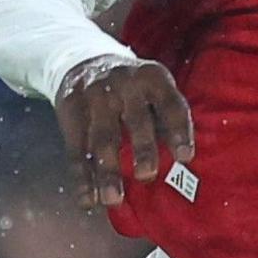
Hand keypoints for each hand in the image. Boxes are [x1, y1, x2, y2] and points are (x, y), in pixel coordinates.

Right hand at [52, 56, 195, 210]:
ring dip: (107, 171)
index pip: (171, 104)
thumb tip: (185, 167)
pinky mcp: (71, 109)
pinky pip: (76, 148)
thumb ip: (165, 117)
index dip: (179, 130)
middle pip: (136, 119)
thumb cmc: (132, 87)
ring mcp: (95, 95)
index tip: (185, 158)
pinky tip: (88, 200)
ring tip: (113, 200)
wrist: (84, 57)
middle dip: (143, 148)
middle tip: (147, 175)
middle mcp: (125, 83)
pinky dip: (82, 177)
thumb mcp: (153, 86)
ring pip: (102, 138)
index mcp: (153, 78)